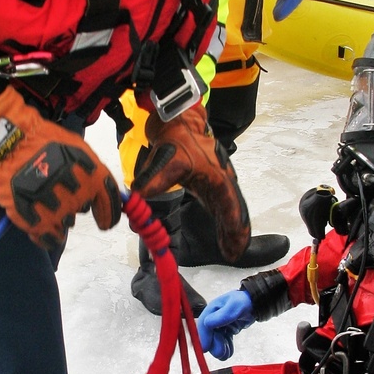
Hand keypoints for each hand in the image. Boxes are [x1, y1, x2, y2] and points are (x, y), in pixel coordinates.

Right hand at [0, 86, 120, 251]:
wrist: (6, 143)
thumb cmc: (41, 140)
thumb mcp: (75, 146)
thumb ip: (91, 169)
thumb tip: (101, 188)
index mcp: (92, 174)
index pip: (109, 201)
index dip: (109, 214)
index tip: (105, 223)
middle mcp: (78, 195)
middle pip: (82, 209)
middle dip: (75, 203)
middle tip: (59, 189)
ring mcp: (57, 210)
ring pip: (66, 224)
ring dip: (60, 216)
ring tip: (45, 200)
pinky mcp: (36, 221)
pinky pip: (48, 238)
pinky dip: (48, 237)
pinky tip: (45, 231)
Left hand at [132, 103, 250, 261]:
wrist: (178, 119)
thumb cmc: (177, 137)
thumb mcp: (166, 159)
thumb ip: (153, 180)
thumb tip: (137, 198)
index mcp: (217, 176)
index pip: (228, 203)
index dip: (233, 223)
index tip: (235, 240)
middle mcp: (221, 180)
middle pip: (233, 210)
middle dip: (235, 233)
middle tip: (235, 254)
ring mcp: (216, 182)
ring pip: (227, 210)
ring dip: (229, 230)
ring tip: (231, 251)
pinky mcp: (207, 183)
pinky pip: (218, 206)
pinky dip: (221, 222)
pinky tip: (221, 235)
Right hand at [196, 290, 253, 359]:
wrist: (255, 303)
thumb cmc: (244, 302)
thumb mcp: (233, 307)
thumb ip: (222, 316)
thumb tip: (207, 324)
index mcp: (211, 310)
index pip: (204, 326)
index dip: (203, 338)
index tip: (205, 349)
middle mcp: (213, 318)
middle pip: (209, 335)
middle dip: (214, 346)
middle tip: (221, 354)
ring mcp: (219, 325)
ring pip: (216, 340)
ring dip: (220, 349)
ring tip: (227, 355)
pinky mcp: (226, 330)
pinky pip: (224, 341)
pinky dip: (226, 348)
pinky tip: (229, 352)